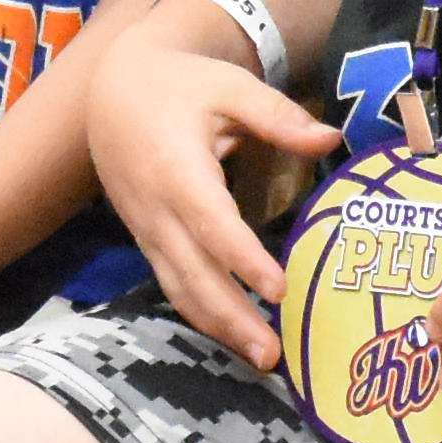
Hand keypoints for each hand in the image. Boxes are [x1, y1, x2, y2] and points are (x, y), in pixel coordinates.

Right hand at [80, 8, 336, 367]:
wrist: (110, 91)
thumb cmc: (179, 85)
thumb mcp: (228, 86)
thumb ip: (277, 115)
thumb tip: (331, 137)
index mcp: (176, 168)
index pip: (211, 222)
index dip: (243, 259)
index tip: (279, 290)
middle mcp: (156, 207)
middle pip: (193, 272)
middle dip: (233, 316)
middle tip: (274, 354)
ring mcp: (146, 228)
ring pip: (179, 287)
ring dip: (219, 326)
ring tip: (262, 357)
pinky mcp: (146, 238)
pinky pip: (171, 282)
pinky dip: (201, 313)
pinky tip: (234, 334)